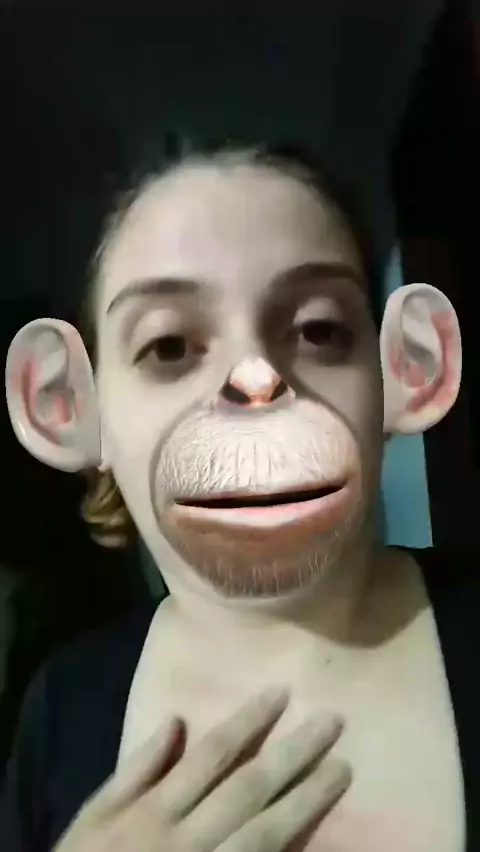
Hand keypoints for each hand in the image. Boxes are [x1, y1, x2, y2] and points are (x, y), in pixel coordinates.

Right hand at [54, 687, 349, 851]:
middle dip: (294, 753)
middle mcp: (189, 838)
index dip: (251, 721)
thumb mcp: (94, 816)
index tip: (283, 693)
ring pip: (267, 833)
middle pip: (250, 788)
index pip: (214, 754)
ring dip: (308, 800)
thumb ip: (136, 769)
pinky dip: (294, 851)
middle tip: (334, 722)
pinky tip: (324, 833)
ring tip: (342, 771)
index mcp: (156, 810)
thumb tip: (176, 720)